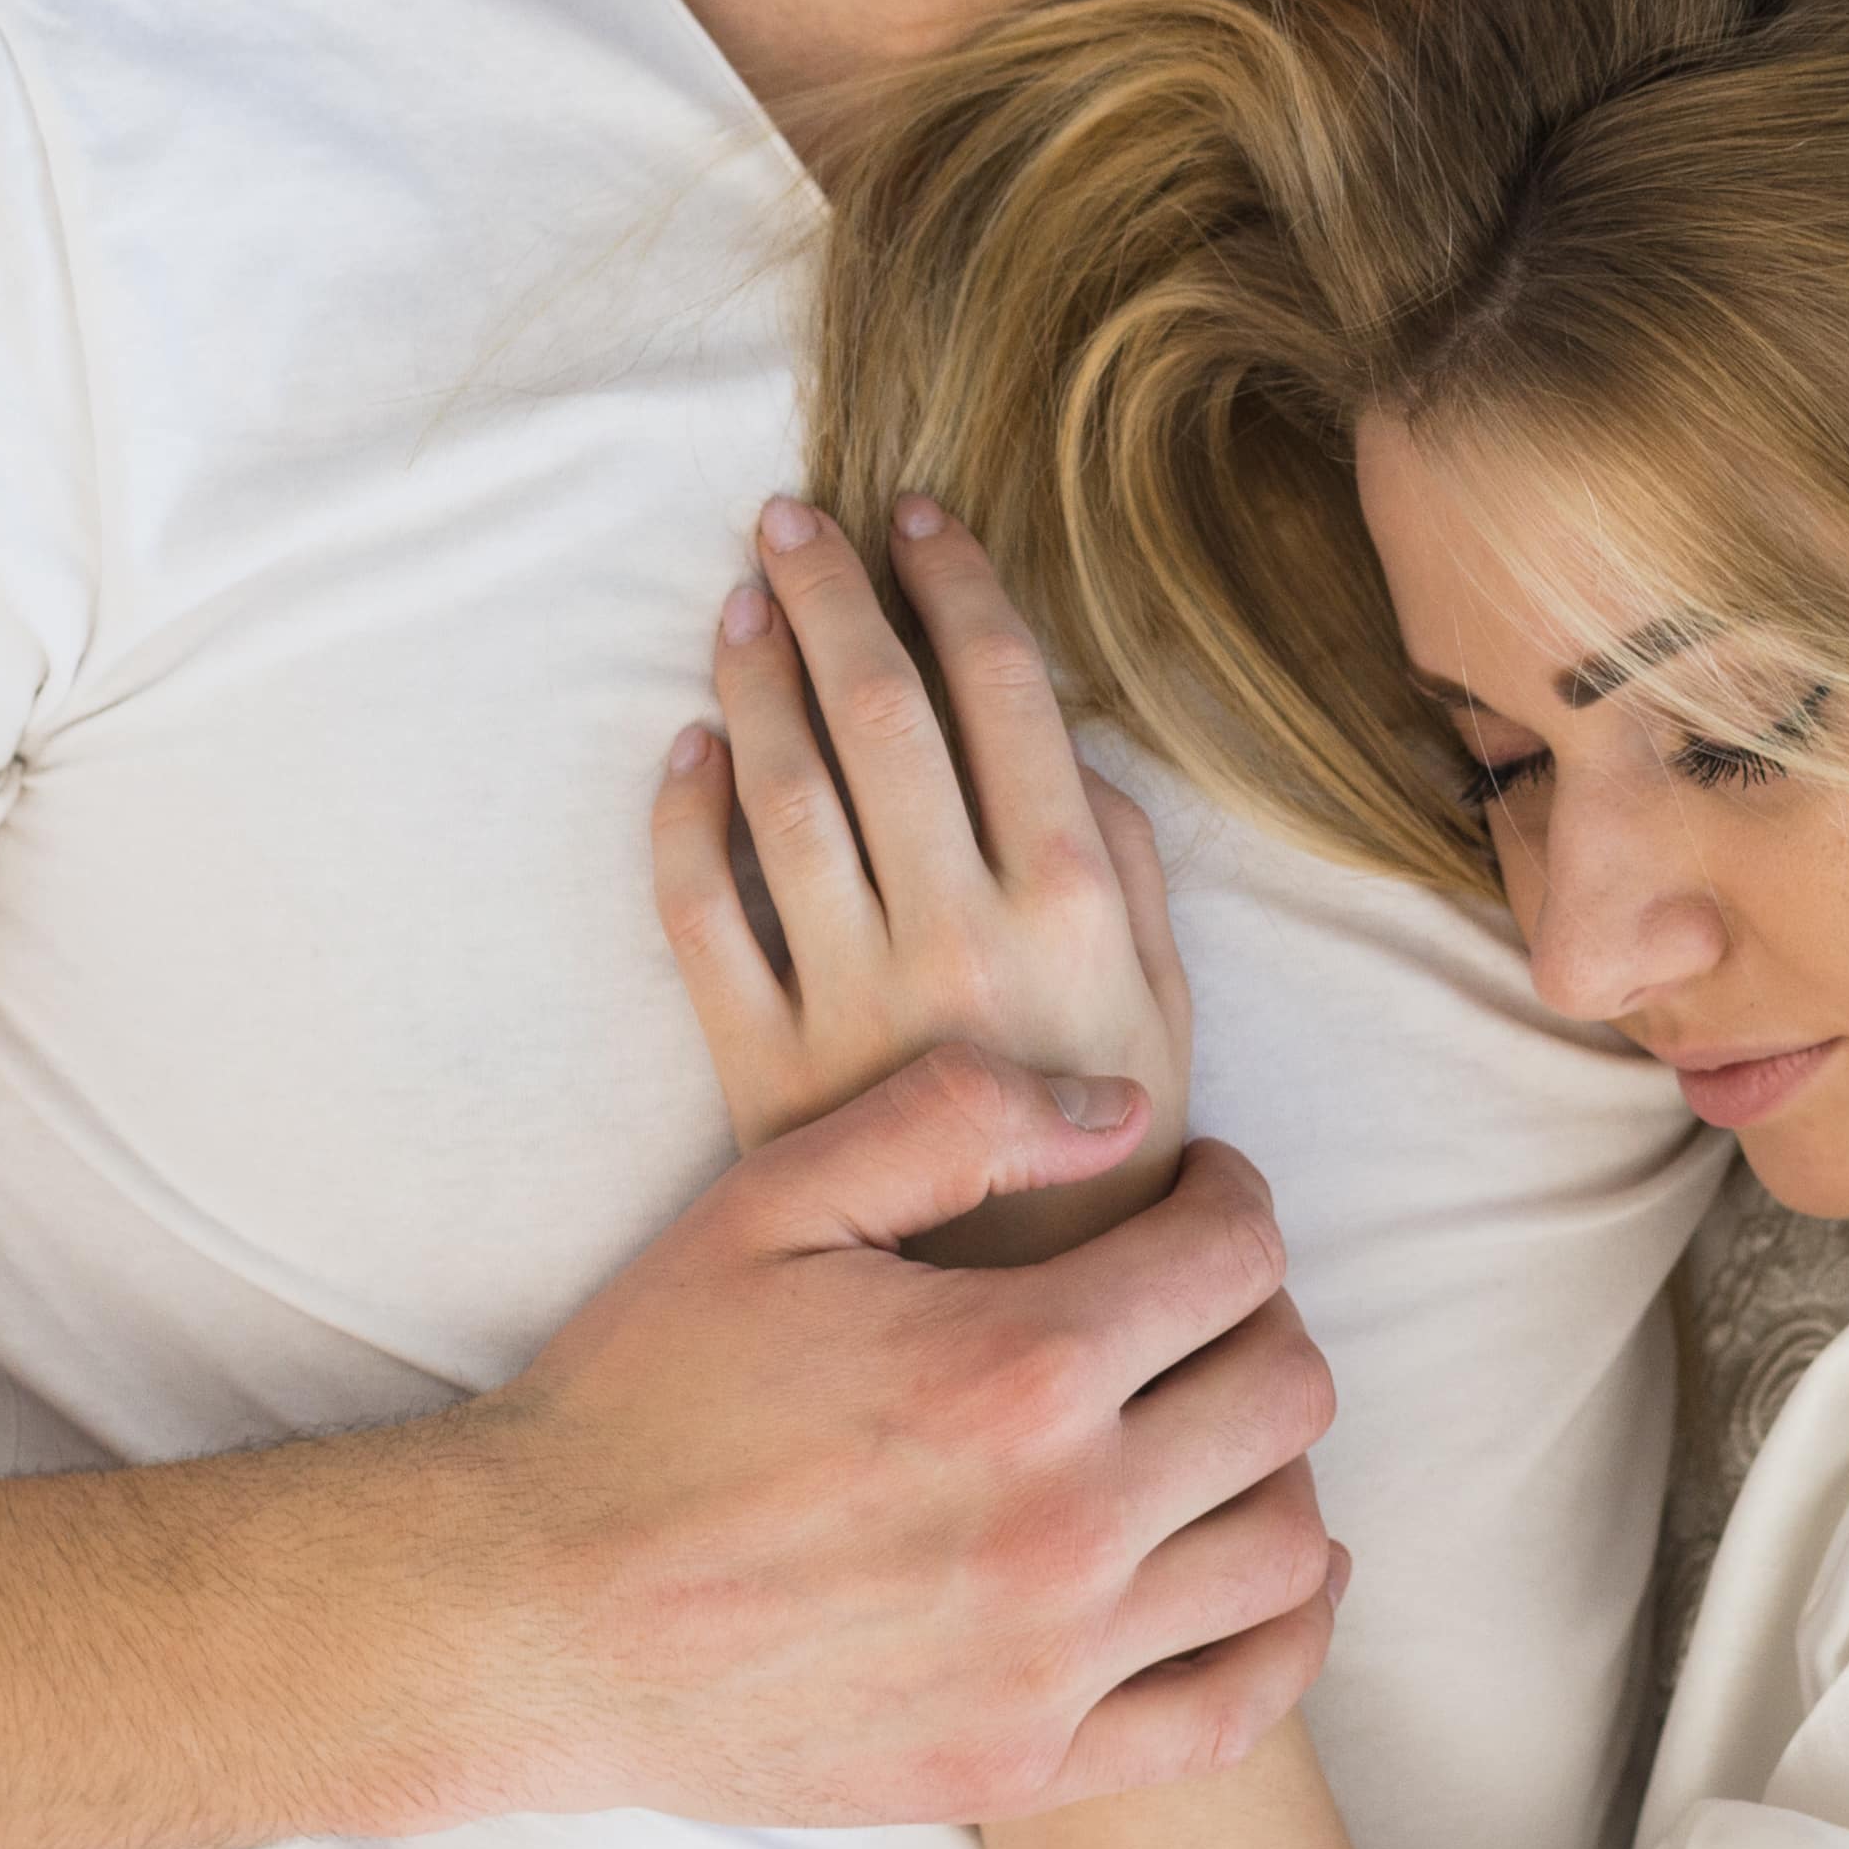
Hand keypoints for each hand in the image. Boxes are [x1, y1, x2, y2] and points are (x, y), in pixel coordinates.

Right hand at [407, 1046, 1343, 1829]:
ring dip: (1276, 1466)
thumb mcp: (771, 1202)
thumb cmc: (643, 1394)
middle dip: (1260, 1318)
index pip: (1237, 1257)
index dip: (1232, 1198)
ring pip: (1290, 1547)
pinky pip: (1237, 1709)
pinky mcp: (1029, 1763)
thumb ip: (954, 1118)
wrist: (537, 1611)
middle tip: (1196, 1302)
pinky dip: (1286, 1637)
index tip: (1196, 1193)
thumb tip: (1124, 1112)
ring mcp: (1054, 1661)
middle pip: (1286, 1394)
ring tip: (1212, 1427)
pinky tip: (1268, 1573)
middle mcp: (1063, 1522)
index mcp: (1015, 1369)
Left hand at [656, 492, 1188, 1266]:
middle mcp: (959, 937)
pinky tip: (688, 752)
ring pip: (782, 796)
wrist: (1020, 1333)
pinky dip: (684, 821)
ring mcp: (851, 1002)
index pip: (1002, 697)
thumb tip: (1063, 749)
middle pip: (878, 718)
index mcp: (1073, 907)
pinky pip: (701, 918)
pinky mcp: (762, 1067)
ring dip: (756, 680)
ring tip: (742, 603)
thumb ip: (1125, 873)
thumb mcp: (1164, 1012)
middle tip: (790, 517)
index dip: (954, 588)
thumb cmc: (1110, 1167)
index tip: (917, 515)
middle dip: (833, 597)